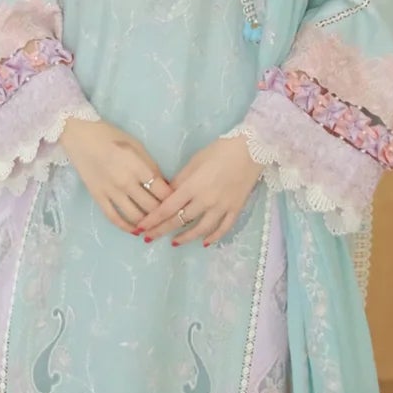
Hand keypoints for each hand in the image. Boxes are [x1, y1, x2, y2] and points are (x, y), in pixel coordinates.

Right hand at [59, 116, 173, 231]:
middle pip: (151, 206)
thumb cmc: (110, 136)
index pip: (162, 191)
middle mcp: (125, 182)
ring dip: (147, 224)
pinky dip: (126, 227)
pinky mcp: (98, 197)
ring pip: (135, 216)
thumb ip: (151, 166)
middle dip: (162, 214)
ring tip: (155, 225)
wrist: (80, 136)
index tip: (178, 202)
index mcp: (138, 167)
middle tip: (169, 217)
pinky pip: (114, 218)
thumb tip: (165, 186)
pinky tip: (135, 231)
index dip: (173, 199)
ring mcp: (110, 192)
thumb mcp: (136, 145)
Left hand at [134, 134, 262, 245]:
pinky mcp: (235, 209)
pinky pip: (223, 228)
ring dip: (185, 238)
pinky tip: (204, 242)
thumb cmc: (219, 151)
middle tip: (149, 238)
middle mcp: (205, 200)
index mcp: (192, 186)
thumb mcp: (194, 161)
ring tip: (174, 242)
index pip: (167, 208)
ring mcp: (222, 207)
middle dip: (162, 231)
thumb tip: (167, 195)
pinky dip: (213, 237)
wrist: (251, 149)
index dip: (152, 220)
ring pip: (201, 229)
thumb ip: (180, 180)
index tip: (141, 228)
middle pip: (180, 221)